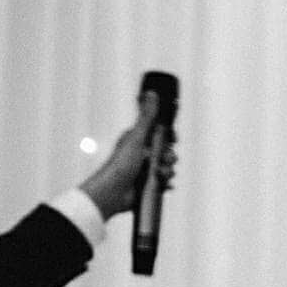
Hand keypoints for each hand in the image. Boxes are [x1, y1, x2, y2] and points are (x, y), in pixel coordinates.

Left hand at [78, 93, 179, 221]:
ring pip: (167, 167)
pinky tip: (162, 184)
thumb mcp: (137, 137)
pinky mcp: (148, 183)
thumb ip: (146, 117)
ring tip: (158, 175)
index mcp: (138, 139)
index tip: (171, 140)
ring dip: (167, 171)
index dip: (169, 137)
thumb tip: (151, 94)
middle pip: (167, 151)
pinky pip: (165, 182)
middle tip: (163, 160)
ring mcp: (145, 169)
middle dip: (169, 157)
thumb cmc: (121, 164)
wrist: (114, 192)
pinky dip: (166, 183)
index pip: (161, 133)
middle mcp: (142, 153)